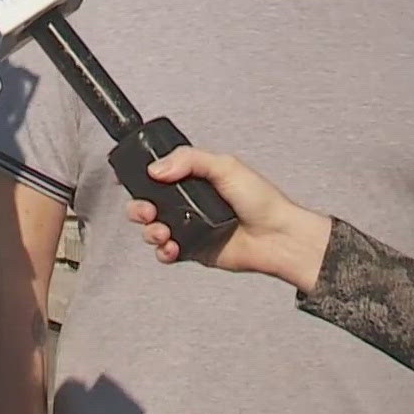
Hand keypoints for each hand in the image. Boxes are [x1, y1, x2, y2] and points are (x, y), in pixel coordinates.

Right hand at [124, 147, 333, 293]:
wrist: (277, 237)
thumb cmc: (262, 201)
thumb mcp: (225, 166)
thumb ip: (189, 159)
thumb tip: (157, 169)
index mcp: (195, 179)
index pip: (158, 177)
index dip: (142, 180)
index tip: (136, 183)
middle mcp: (188, 203)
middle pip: (147, 205)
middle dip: (139, 208)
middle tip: (148, 210)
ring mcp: (189, 228)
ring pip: (152, 230)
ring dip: (150, 231)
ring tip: (162, 231)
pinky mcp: (193, 251)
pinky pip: (166, 254)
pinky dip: (163, 252)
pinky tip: (172, 247)